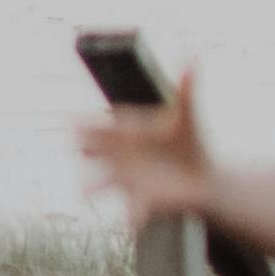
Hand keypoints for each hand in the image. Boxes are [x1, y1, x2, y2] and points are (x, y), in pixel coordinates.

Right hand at [76, 62, 213, 228]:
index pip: (94, 123)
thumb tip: (193, 53)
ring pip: (95, 184)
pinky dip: (130, 216)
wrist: (202, 178)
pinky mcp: (139, 203)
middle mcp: (116, 155)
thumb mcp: (187, 115)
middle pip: (85, 151)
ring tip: (84, 192)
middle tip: (76, 145)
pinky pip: (129, 212)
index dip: (83, 123)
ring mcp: (124, 180)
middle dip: (80, 149)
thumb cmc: (187, 142)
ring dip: (88, 187)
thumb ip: (187, 88)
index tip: (72, 121)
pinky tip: (132, 221)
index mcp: (123, 129)